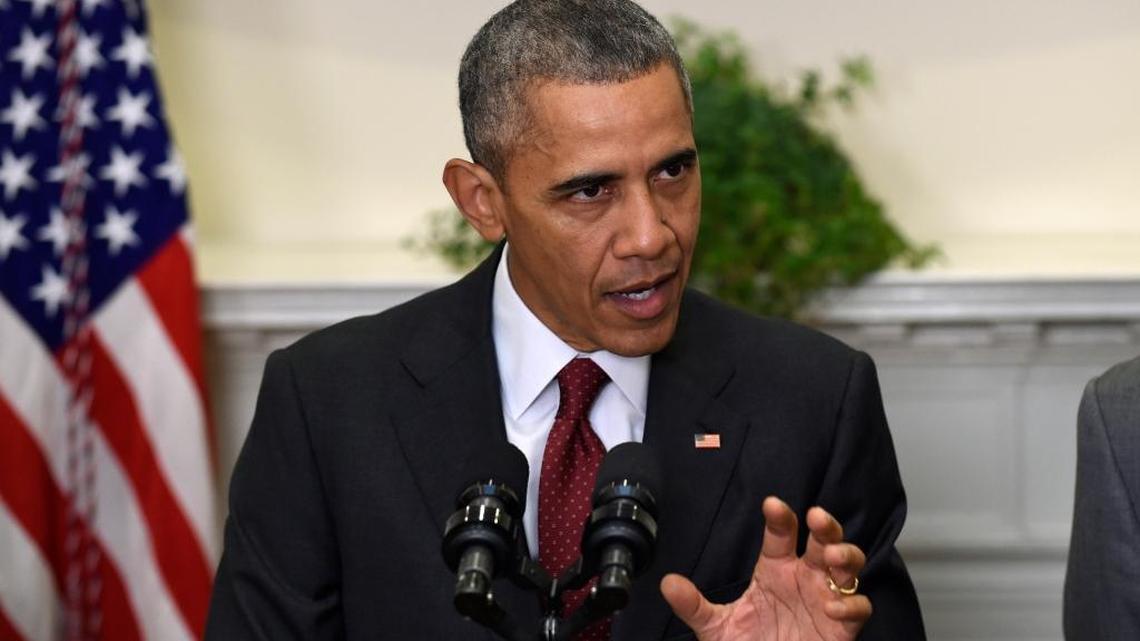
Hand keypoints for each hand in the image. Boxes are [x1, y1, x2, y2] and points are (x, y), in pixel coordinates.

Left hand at [660, 497, 870, 640]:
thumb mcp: (716, 627)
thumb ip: (694, 605)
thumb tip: (667, 583)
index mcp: (775, 569)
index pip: (781, 533)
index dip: (780, 516)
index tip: (772, 505)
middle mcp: (803, 578)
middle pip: (823, 539)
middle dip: (826, 525)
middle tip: (817, 518)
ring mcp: (825, 599)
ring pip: (849, 566)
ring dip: (846, 556)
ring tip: (832, 557)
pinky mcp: (842, 628)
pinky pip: (858, 609)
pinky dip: (851, 605)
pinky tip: (834, 607)